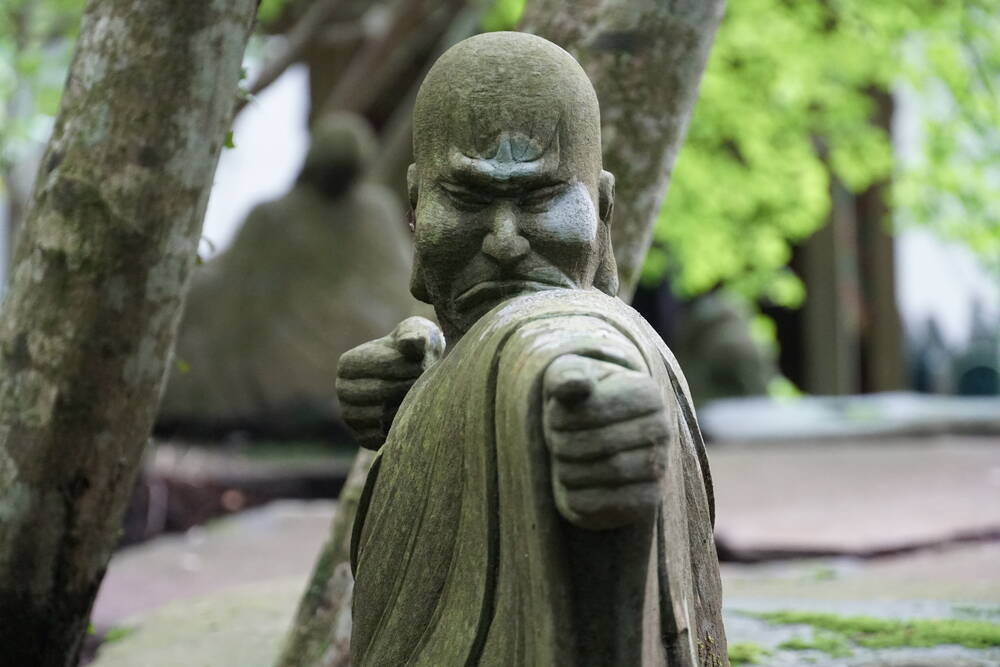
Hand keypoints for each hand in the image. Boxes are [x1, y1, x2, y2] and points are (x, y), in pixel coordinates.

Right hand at [336, 316, 444, 448]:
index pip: (383, 366)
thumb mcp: (419, 335)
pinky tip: (409, 416)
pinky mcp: (361, 437)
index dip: (410, 366)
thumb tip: (412, 342)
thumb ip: (416, 335)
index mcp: (348, 364)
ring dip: (406, 408)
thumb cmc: (417, 353)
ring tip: (417, 398)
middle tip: (425, 384)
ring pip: (382, 416)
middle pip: (382, 392)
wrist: (416, 382)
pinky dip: (398, 429)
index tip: (424, 364)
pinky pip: (382, 437)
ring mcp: (349, 416)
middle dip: (410, 386)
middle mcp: (342, 390)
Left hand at [543, 354, 669, 529]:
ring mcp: (660, 467)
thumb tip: (577, 383)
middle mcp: (662, 429)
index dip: (561, 416)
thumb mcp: (564, 379)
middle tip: (552, 441)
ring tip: (562, 460)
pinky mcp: (648, 501)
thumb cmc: (575, 403)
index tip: (552, 415)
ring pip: (606, 472)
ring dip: (568, 469)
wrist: (591, 442)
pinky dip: (575, 496)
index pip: (596, 410)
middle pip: (602, 443)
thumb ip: (566, 377)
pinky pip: (605, 504)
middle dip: (564, 444)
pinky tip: (572, 484)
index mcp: (647, 392)